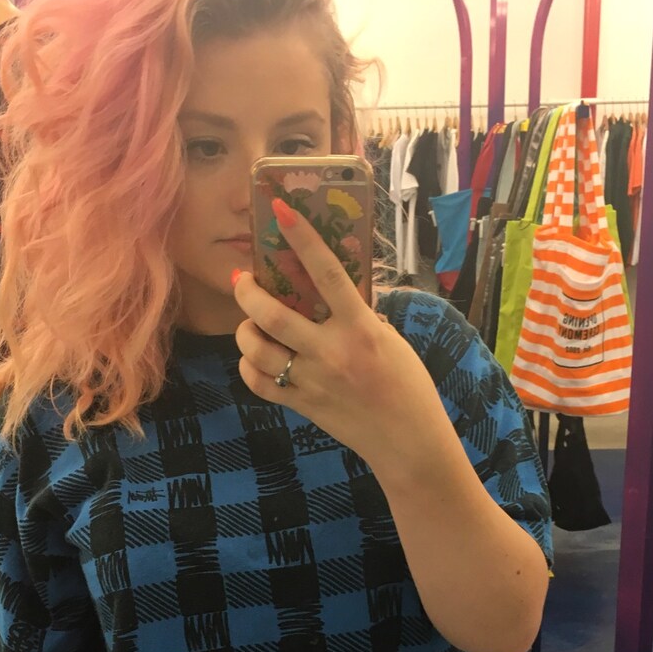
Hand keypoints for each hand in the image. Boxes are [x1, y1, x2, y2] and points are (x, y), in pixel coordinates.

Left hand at [232, 198, 448, 474]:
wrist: (408, 442)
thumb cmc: (408, 386)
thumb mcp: (391, 339)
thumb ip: (359, 316)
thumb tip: (331, 292)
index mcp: (361, 329)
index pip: (327, 272)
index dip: (302, 237)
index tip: (279, 209)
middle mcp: (332, 352)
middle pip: (272, 314)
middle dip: (248, 291)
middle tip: (244, 279)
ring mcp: (313, 381)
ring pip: (256, 349)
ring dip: (244, 330)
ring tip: (248, 322)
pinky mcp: (302, 406)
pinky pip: (259, 382)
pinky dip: (249, 366)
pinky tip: (255, 358)